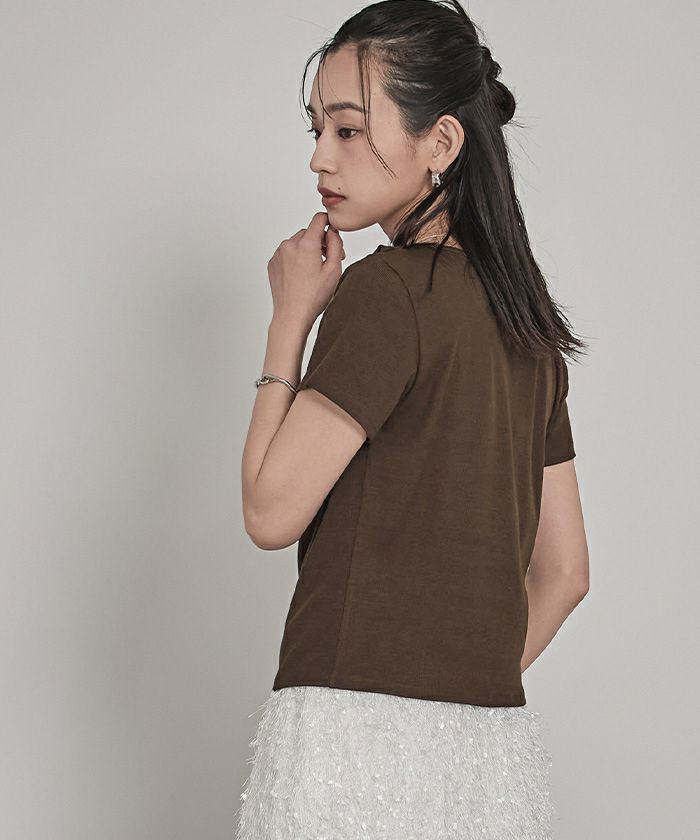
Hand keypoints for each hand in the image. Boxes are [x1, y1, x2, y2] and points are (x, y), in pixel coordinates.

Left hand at [267, 212, 345, 329]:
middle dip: (319, 242)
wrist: (292, 315)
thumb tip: (332, 231)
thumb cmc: (313, 297)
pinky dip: (295, 259)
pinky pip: (286, 253)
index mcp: (306, 244)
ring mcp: (278, 254)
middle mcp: (289, 245)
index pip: (319, 219)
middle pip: (308, 232)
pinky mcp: (272, 263)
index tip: (333, 234)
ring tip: (313, 270)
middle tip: (327, 261)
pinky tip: (301, 275)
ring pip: (297, 243)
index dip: (329, 224)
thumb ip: (336, 244)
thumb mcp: (334, 269)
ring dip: (306, 250)